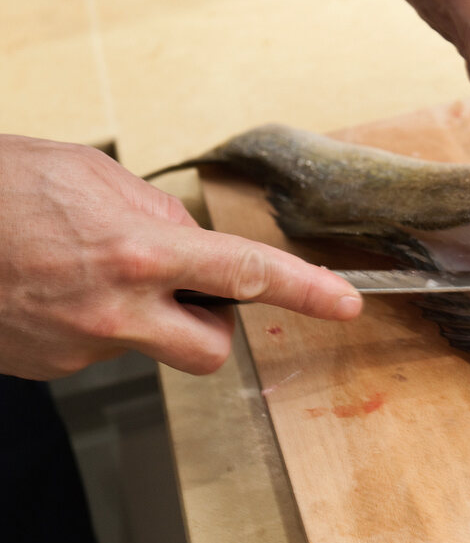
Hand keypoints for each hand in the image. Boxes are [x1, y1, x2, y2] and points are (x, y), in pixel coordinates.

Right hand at [0, 137, 361, 379]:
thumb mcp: (89, 173)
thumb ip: (152, 210)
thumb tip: (187, 237)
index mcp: (137, 252)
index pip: (245, 273)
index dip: (305, 291)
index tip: (346, 304)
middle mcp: (116, 312)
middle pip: (212, 348)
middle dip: (212, 322)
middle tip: (184, 288)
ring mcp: (80, 349)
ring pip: (150, 347)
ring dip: (145, 317)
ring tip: (89, 272)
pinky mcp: (50, 369)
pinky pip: (98, 351)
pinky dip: (93, 322)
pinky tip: (54, 288)